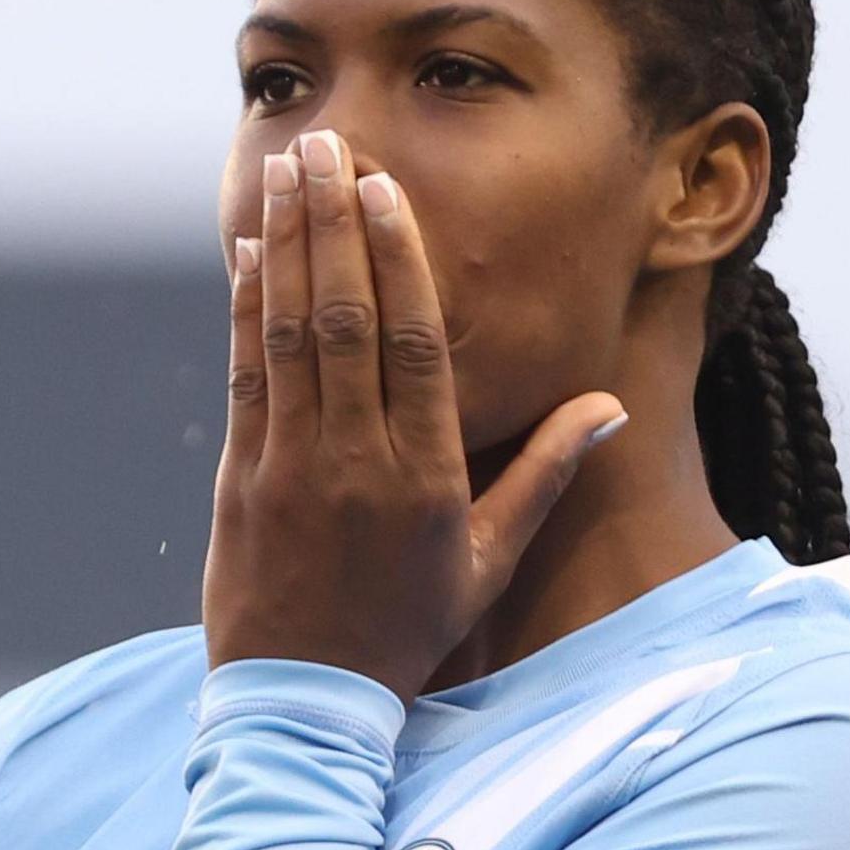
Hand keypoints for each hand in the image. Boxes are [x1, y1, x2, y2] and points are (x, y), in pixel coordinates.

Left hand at [207, 128, 626, 696]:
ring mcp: (291, 468)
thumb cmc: (407, 630)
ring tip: (290, 171)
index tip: (386, 189)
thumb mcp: (489, 561)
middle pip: (346, 321)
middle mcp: (358, 463)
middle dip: (336, 224)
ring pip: (290, 336)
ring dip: (288, 245)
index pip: (414, 345)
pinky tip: (248, 250)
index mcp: (428, 478)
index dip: (399, 259)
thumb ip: (545, 475)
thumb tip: (608, 407)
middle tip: (330, 145)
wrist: (305, 704)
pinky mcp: (241, 481)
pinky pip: (244, 377)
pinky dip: (244, 308)